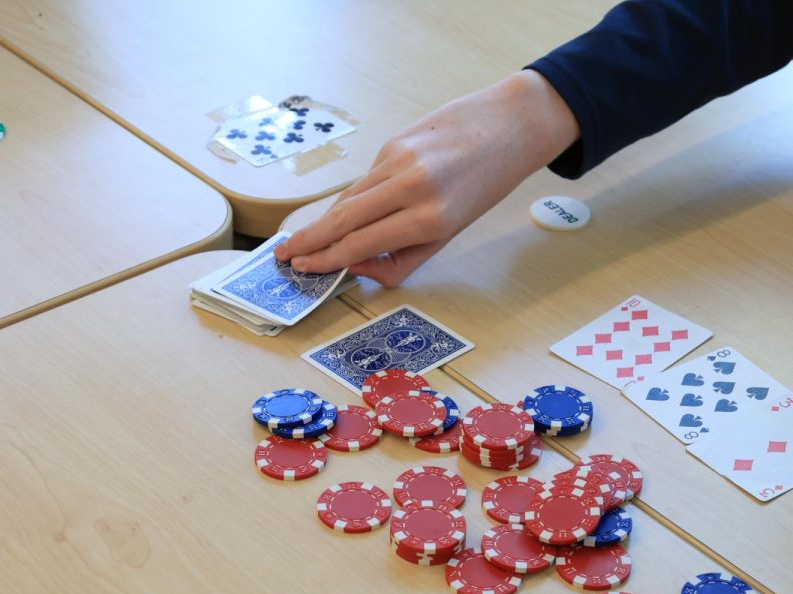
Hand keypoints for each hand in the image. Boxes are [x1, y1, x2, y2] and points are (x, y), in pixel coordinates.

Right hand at [275, 70, 579, 286]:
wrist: (508, 127)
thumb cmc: (485, 185)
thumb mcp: (452, 232)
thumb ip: (405, 256)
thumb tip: (359, 267)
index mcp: (431, 218)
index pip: (363, 243)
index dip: (327, 258)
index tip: (304, 267)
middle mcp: (412, 187)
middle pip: (345, 219)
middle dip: (311, 240)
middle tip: (284, 254)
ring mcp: (400, 161)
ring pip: (351, 197)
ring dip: (326, 221)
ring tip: (305, 240)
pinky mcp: (395, 143)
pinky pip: (365, 179)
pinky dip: (353, 198)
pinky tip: (345, 213)